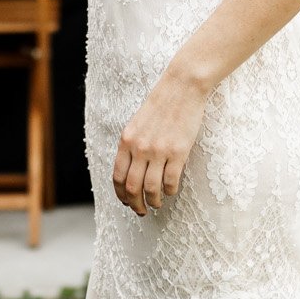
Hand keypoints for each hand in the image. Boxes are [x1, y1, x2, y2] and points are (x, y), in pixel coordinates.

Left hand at [112, 66, 208, 216]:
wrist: (182, 87)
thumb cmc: (161, 105)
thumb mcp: (137, 124)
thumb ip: (132, 145)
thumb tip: (130, 169)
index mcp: (126, 141)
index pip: (118, 176)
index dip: (120, 194)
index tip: (126, 202)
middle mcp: (139, 148)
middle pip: (132, 187)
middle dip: (135, 204)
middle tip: (141, 211)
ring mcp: (159, 151)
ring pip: (151, 188)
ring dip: (153, 201)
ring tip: (157, 204)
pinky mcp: (178, 152)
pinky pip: (170, 181)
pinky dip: (169, 191)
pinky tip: (171, 191)